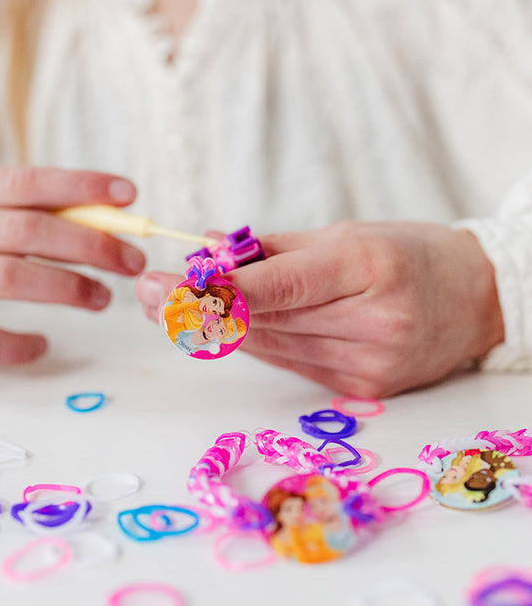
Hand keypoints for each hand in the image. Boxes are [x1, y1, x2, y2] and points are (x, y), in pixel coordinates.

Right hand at [0, 166, 145, 363]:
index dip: (82, 186)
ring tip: (101, 299)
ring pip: (9, 276)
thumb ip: (9, 217)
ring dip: (67, 288)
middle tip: (130, 263)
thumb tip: (92, 220)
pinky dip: (17, 344)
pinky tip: (42, 346)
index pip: (26, 182)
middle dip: (91, 245)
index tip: (128, 194)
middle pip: (28, 230)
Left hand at [137, 221, 503, 397]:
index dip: (212, 291)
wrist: (474, 299)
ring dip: (218, 328)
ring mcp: (369, 363)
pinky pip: (290, 363)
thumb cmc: (408, 254)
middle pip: (264, 321)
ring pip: (269, 346)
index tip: (160, 286)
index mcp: (367, 267)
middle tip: (147, 293)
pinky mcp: (363, 388)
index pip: (276, 286)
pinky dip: (257, 341)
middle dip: (198, 309)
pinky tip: (228, 326)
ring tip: (171, 306)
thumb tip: (208, 254)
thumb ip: (274, 250)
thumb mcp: (346, 233)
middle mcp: (371, 323)